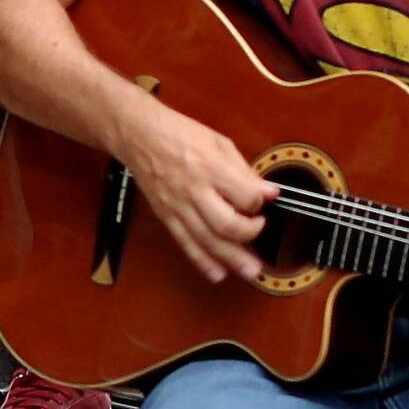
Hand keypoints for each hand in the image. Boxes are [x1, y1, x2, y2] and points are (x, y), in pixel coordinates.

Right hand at [117, 98, 277, 287]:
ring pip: (208, 240)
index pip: (245, 195)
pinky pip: (186, 244)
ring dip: (232, 259)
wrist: (139, 136)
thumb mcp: (219, 142)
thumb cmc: (179, 134)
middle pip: (227, 224)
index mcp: (210, 167)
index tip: (266, 199)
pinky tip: (218, 274)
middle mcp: (194, 191)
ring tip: (251, 271)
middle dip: (250, 233)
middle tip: (260, 228)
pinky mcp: (167, 217)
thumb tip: (268, 192)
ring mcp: (179, 207)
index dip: (260, 201)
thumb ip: (244, 170)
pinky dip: (203, 262)